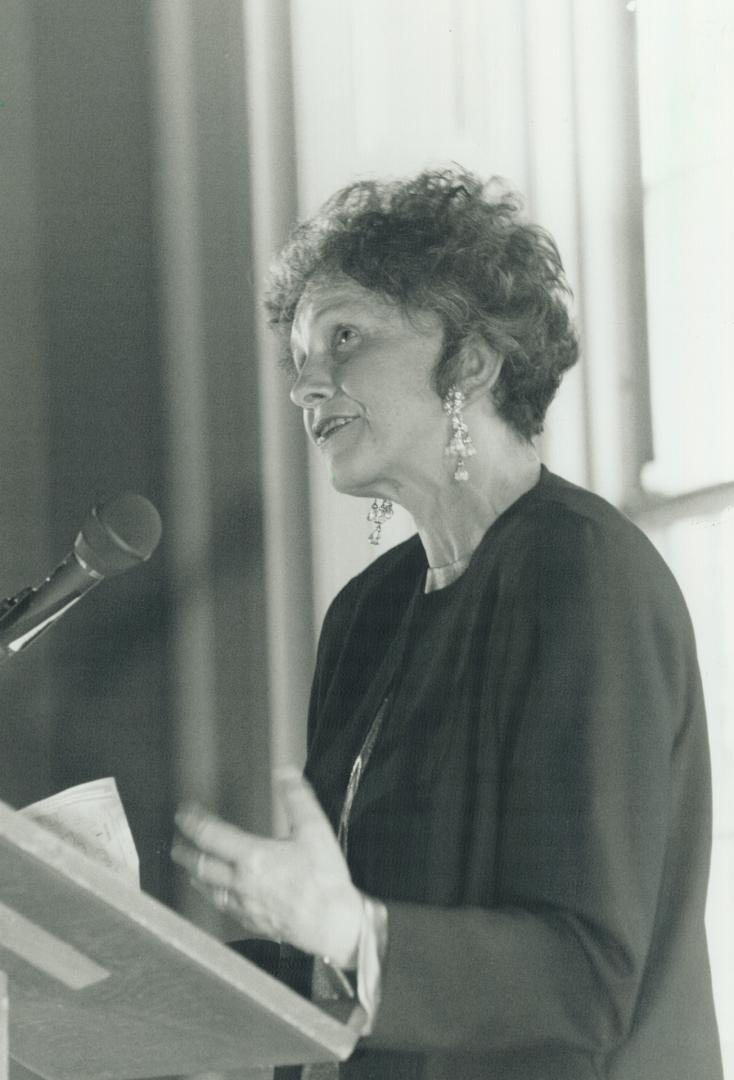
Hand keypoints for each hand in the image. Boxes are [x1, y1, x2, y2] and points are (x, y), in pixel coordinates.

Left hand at [171, 768, 362, 968]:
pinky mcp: (253, 923)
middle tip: (176, 844)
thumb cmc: (324, 877)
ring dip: (196, 877)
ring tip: (190, 869)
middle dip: (186, 853)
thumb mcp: (315, 829)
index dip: (193, 823)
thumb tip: (285, 772)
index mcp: (253, 857)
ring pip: (210, 891)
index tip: (182, 814)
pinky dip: (215, 898)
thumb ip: (298, 798)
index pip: (211, 836)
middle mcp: (241, 883)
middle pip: (203, 867)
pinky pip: (225, 909)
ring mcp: (245, 907)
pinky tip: (218, 897)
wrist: (334, 924)